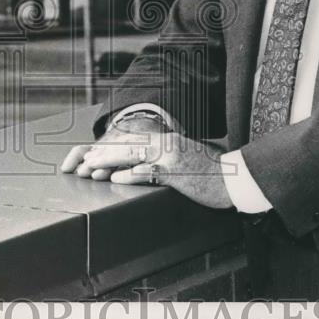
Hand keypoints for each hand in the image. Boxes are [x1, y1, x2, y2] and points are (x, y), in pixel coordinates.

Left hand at [63, 127, 233, 209]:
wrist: (235, 178)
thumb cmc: (209, 173)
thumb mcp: (184, 159)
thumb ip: (163, 159)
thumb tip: (139, 166)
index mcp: (167, 140)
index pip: (132, 140)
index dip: (110, 146)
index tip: (91, 153)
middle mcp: (166, 144)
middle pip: (127, 144)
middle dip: (103, 153)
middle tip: (83, 161)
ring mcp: (171, 156)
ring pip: (133, 155)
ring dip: (109, 161)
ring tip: (91, 167)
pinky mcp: (177, 172)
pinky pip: (150, 172)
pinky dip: (131, 175)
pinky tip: (116, 178)